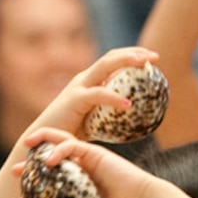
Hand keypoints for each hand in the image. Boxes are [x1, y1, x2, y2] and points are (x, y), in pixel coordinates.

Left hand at [13, 128, 161, 197]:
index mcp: (77, 187)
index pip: (50, 185)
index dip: (32, 192)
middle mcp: (80, 170)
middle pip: (49, 161)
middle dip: (29, 165)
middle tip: (15, 173)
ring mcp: (86, 160)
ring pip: (59, 144)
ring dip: (41, 143)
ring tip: (25, 147)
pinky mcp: (94, 152)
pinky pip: (72, 146)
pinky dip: (58, 150)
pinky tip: (48, 162)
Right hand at [28, 47, 164, 144]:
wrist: (43, 144)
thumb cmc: (68, 136)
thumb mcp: (93, 121)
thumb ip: (108, 115)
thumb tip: (131, 120)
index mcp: (88, 82)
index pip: (112, 61)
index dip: (132, 55)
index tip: (152, 59)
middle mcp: (83, 80)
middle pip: (111, 57)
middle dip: (134, 53)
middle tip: (154, 56)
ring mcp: (78, 88)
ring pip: (105, 67)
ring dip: (126, 61)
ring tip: (145, 65)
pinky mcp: (74, 100)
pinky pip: (98, 94)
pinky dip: (114, 98)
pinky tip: (128, 104)